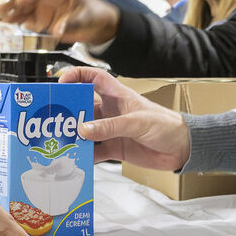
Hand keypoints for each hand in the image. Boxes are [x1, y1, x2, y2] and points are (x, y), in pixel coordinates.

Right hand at [0, 0, 119, 43]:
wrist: (101, 23)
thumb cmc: (96, 14)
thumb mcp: (86, 17)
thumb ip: (70, 23)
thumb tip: (56, 31)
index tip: (19, 2)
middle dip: (13, 1)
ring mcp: (48, 7)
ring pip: (27, 8)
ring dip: (13, 12)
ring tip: (0, 17)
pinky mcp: (47, 18)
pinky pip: (31, 18)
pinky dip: (22, 20)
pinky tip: (13, 23)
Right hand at [57, 67, 190, 170]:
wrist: (182, 149)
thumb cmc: (167, 126)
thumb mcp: (138, 122)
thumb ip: (111, 127)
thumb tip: (84, 129)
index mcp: (118, 96)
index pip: (94, 78)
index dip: (77, 76)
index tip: (61, 82)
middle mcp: (112, 112)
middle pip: (83, 107)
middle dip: (68, 112)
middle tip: (53, 119)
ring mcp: (112, 131)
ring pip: (86, 131)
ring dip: (74, 137)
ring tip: (60, 142)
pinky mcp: (116, 149)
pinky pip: (95, 152)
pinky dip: (85, 156)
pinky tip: (76, 159)